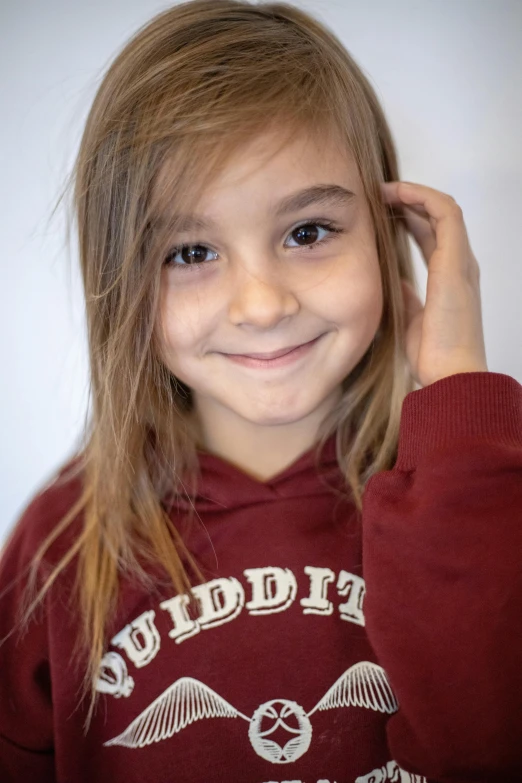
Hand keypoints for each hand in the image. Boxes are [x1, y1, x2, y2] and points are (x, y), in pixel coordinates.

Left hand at [380, 181, 487, 388]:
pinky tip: (397, 193)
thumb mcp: (411, 320)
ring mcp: (460, 260)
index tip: (378, 213)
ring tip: (382, 189)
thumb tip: (396, 282)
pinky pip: (445, 212)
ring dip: (413, 193)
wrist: (449, 372)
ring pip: (442, 209)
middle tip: (375, 196)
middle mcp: (458, 265)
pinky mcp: (456, 259)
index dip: (406, 219)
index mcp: (448, 279)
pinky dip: (422, 196)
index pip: (429, 236)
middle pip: (435, 219)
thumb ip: (408, 298)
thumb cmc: (432, 355)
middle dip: (406, 202)